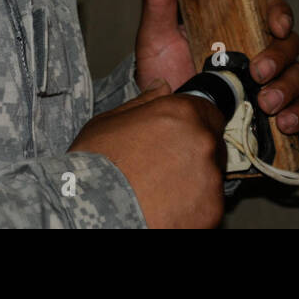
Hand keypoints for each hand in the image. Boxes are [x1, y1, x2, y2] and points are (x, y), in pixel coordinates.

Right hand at [69, 80, 226, 227]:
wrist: (88, 212)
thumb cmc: (93, 168)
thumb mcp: (109, 123)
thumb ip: (145, 103)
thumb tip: (161, 87)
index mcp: (181, 113)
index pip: (205, 109)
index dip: (191, 123)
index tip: (179, 136)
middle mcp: (202, 141)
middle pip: (211, 142)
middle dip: (193, 151)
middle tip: (164, 166)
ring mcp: (210, 177)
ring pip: (211, 174)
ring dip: (193, 179)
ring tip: (161, 190)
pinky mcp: (210, 209)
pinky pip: (208, 202)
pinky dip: (193, 206)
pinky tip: (166, 207)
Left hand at [133, 0, 298, 134]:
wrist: (163, 122)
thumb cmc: (163, 73)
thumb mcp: (157, 38)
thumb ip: (159, 1)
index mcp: (241, 27)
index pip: (272, 11)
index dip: (280, 14)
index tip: (275, 25)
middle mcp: (261, 52)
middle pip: (290, 45)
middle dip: (280, 58)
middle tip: (259, 73)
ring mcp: (270, 83)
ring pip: (298, 76)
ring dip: (289, 88)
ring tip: (267, 104)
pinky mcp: (274, 114)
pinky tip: (284, 124)